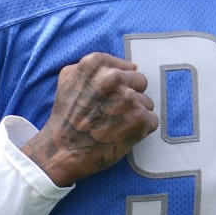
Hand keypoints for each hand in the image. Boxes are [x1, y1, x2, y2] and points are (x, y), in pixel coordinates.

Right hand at [22, 52, 157, 186]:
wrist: (63, 150)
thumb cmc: (66, 117)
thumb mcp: (68, 78)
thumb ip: (96, 67)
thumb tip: (130, 66)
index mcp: (96, 64)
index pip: (127, 67)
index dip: (120, 85)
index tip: (109, 97)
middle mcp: (113, 77)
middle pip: (140, 81)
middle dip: (130, 96)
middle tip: (113, 112)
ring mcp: (128, 98)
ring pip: (147, 102)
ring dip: (135, 114)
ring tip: (115, 125)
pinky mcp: (140, 119)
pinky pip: (152, 120)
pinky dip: (141, 129)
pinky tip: (123, 133)